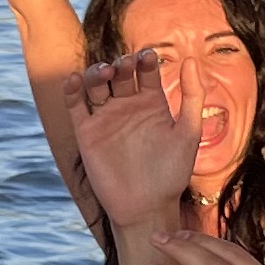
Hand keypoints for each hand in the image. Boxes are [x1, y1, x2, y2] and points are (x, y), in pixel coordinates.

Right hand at [71, 51, 198, 229]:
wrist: (146, 207)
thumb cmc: (172, 173)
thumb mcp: (188, 133)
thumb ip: (192, 97)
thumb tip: (191, 60)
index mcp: (152, 102)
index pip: (146, 71)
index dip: (145, 60)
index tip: (147, 56)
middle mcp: (127, 106)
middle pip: (120, 73)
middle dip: (122, 64)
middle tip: (126, 64)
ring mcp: (106, 118)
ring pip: (97, 85)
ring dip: (98, 72)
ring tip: (106, 72)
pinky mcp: (87, 133)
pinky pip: (76, 106)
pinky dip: (72, 90)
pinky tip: (74, 80)